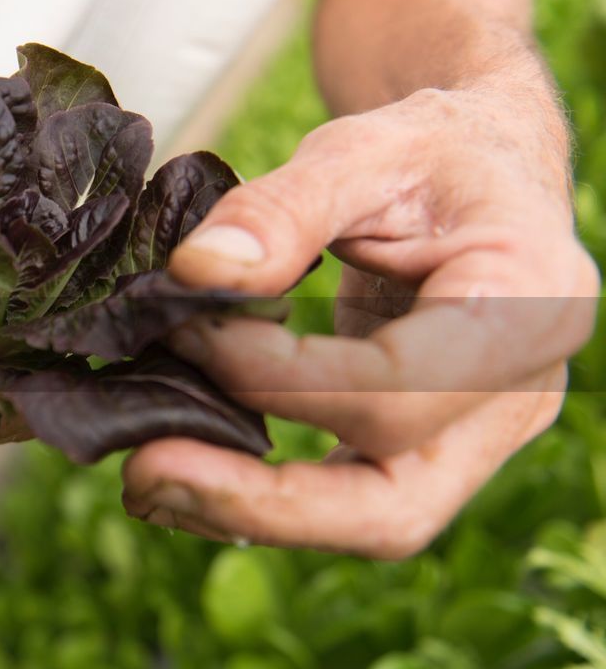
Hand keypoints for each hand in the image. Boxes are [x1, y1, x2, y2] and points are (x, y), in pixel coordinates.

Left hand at [121, 87, 598, 557]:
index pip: (396, 389)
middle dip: (259, 504)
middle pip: (393, 506)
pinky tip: (184, 463)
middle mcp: (516, 396)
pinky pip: (346, 496)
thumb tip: (191, 274)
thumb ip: (282, 207)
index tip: (185, 334)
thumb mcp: (363, 147)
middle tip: (142, 473)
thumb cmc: (433, 152)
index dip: (276, 380)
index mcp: (526, 306)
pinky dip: (260, 492)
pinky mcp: (426, 448)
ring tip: (143, 478)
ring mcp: (476, 436)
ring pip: (367, 521)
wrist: (478, 172)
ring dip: (245, 514)